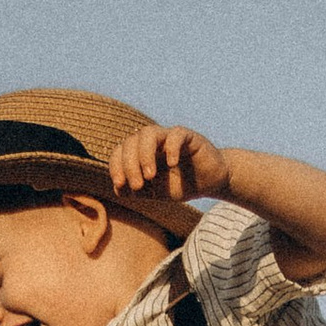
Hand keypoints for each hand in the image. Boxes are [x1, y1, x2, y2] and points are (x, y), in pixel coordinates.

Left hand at [109, 123, 227, 203]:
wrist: (208, 182)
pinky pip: (176, 135)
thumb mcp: (155, 192)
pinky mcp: (189, 137)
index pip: (120, 151)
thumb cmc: (180, 185)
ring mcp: (169, 137)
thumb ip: (136, 190)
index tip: (120, 184)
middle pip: (131, 141)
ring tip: (150, 176)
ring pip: (149, 133)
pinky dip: (171, 148)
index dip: (116, 166)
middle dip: (130, 165)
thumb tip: (118, 189)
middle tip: (137, 186)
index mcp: (140, 152)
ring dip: (145, 155)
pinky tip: (172, 164)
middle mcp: (152, 141)